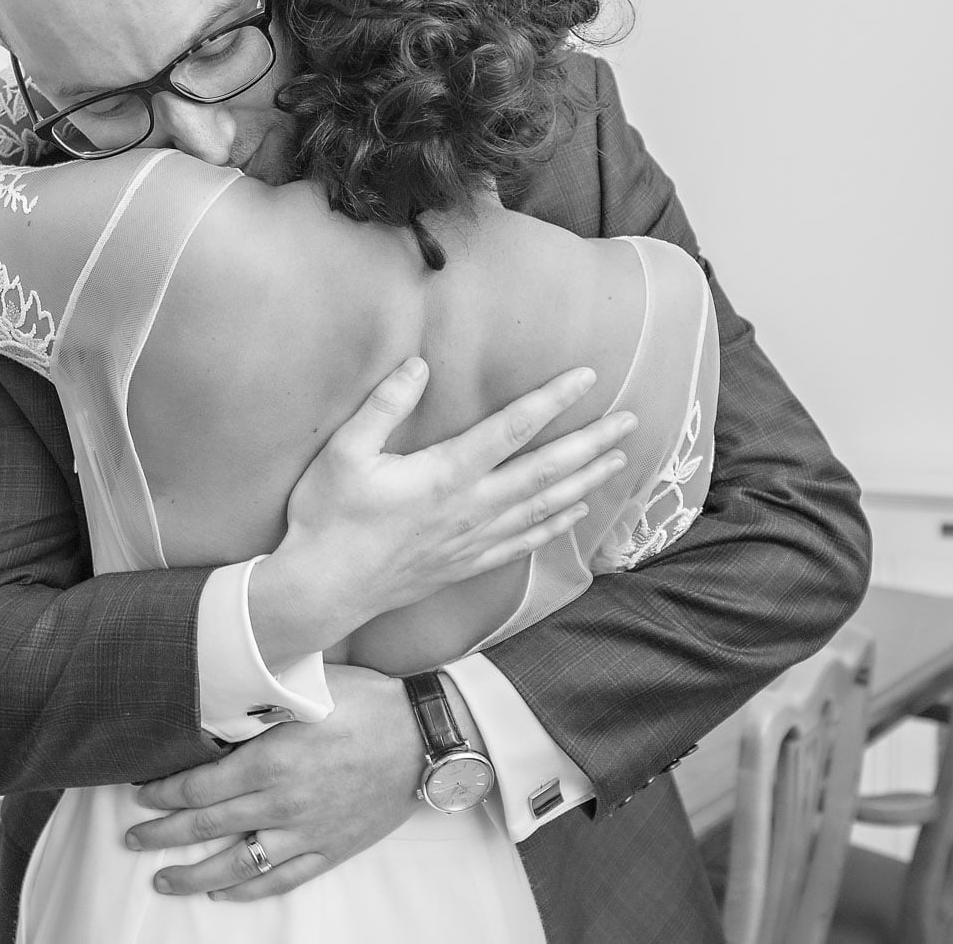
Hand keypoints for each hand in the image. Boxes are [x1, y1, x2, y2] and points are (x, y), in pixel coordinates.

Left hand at [126, 666, 420, 900]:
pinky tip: (224, 892)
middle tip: (132, 838)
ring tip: (163, 880)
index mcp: (270, 761)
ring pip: (236, 863)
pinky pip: (281, 879)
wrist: (426, 737)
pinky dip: (248, 889)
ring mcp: (306, 832)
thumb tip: (219, 695)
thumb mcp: (307, 686)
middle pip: (206, 826)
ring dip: (194, 874)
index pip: (198, 785)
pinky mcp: (330, 849)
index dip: (162, 793)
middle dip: (162, 834)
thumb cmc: (367, 701)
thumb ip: (260, 699)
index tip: (139, 794)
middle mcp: (281, 803)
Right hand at [251, 359, 636, 664]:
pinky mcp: (467, 563)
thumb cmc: (328, 517)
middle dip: (590, 442)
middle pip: (546, 469)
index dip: (552, 400)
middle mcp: (472, 507)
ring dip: (585, 481)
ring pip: (544, 506)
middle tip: (629, 420)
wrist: (323, 588)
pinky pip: (524, 542)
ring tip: (618, 460)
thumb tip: (418, 364)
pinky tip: (575, 512)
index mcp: (446, 474)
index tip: (586, 377)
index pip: (512, 428)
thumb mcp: (344, 452)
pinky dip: (555, 524)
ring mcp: (474, 539)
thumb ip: (384, 406)